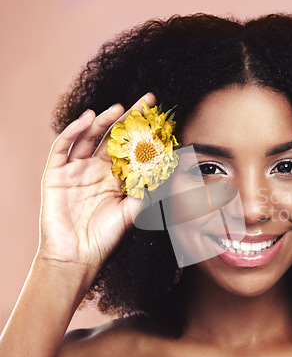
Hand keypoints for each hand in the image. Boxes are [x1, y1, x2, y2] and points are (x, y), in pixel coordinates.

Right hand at [36, 93, 155, 283]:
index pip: (130, 148)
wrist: (77, 256)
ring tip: (119, 109)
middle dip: (128, 118)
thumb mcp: (132, 212)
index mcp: (115, 177)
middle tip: (145, 101)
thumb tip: (171, 173)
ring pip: (89, 137)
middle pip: (112, 137)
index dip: (143, 132)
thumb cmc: (105, 237)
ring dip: (103, 121)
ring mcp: (75, 170)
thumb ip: (148, 193)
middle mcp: (96, 169)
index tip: (159, 116)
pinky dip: (74, 132)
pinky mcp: (56, 174)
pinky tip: (87, 120)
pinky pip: (63, 148)